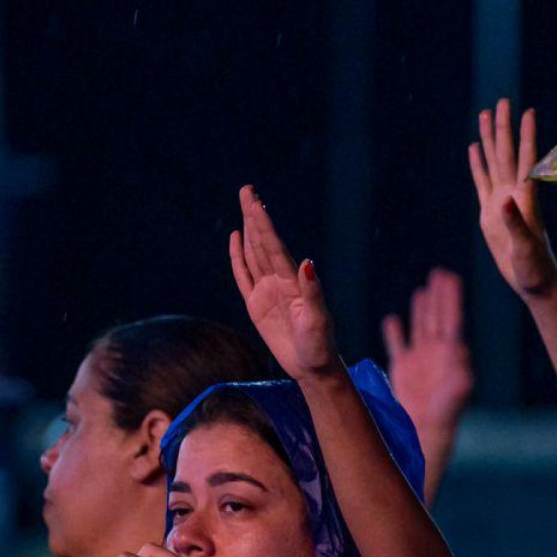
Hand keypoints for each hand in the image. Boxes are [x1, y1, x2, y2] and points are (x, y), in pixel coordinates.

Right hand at [229, 187, 338, 379]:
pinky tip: (237, 238)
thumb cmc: (319, 346)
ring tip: (244, 205)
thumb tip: (306, 262)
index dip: (263, 223)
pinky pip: (244, 276)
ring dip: (249, 229)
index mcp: (293, 282)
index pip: (274, 246)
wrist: (313, 367)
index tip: (255, 201)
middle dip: (255, 216)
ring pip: (254, 253)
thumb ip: (312, 291)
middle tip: (247, 189)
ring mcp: (267, 291)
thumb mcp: (318, 320)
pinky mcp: (257, 305)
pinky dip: (238, 257)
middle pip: (263, 242)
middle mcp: (280, 281)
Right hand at [382, 268, 473, 434]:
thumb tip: (461, 349)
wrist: (425, 430)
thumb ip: (461, 369)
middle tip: (440, 273)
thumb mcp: (457, 391)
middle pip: (437, 317)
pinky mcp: (403, 369)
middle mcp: (435, 352)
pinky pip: (397, 345)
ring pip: (420, 327)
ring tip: (423, 290)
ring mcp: (419, 360)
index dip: (451, 297)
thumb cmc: (445, 413)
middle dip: (438, 295)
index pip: (451, 318)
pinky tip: (392, 319)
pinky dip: (394, 333)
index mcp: (450, 353)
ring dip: (421, 309)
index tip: (451, 276)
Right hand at [468, 102, 556, 298]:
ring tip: (485, 114)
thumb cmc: (535, 266)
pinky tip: (473, 148)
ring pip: (493, 162)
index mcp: (525, 199)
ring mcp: (501, 201)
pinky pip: (481, 182)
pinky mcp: (490, 213)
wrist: (533, 281)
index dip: (527, 136)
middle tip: (502, 101)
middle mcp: (514, 194)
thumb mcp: (525, 247)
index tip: (528, 112)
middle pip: (507, 153)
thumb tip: (505, 202)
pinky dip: (477, 164)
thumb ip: (515, 224)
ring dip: (489, 139)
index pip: (526, 160)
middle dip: (504, 128)